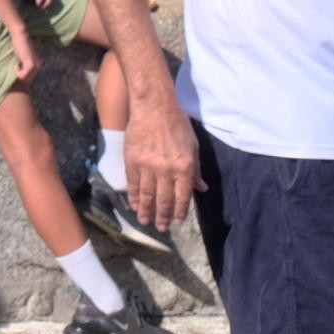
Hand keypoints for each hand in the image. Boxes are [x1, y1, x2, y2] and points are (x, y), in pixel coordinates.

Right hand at [125, 90, 202, 233]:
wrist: (154, 106)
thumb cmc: (177, 124)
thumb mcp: (193, 147)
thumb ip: (195, 170)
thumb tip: (201, 188)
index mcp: (183, 167)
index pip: (182, 196)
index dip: (180, 211)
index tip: (177, 221)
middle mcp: (166, 170)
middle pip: (163, 200)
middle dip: (163, 216)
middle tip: (161, 227)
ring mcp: (147, 166)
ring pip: (147, 195)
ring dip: (146, 211)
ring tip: (145, 221)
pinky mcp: (132, 161)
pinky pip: (134, 184)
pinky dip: (134, 196)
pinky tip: (135, 205)